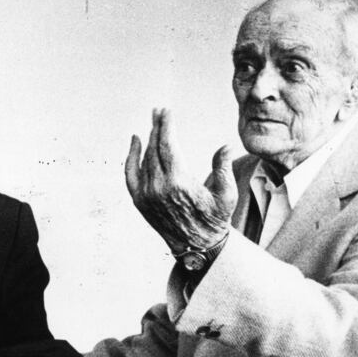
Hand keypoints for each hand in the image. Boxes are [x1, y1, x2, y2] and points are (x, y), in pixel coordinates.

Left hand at [125, 108, 237, 252]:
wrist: (197, 245)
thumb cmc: (215, 219)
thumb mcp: (227, 196)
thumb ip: (223, 169)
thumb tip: (226, 146)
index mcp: (179, 183)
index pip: (168, 145)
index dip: (166, 125)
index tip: (166, 111)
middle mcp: (158, 187)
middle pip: (154, 148)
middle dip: (157, 127)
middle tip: (159, 111)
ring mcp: (146, 194)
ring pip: (144, 158)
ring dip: (149, 138)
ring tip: (154, 123)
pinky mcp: (139, 200)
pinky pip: (130, 173)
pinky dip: (131, 156)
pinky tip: (135, 141)